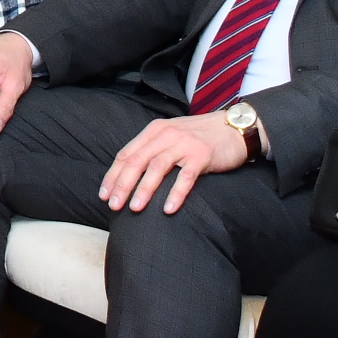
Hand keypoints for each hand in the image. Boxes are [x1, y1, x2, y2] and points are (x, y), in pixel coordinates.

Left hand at [100, 111, 254, 215]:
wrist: (234, 128)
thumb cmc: (200, 137)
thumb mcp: (171, 137)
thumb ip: (152, 150)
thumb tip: (129, 176)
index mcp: (154, 131)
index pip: (126, 154)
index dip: (113, 175)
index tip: (104, 195)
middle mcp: (166, 134)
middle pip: (137, 161)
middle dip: (122, 184)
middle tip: (113, 206)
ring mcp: (184, 144)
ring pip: (157, 167)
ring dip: (144, 189)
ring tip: (134, 208)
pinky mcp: (202, 155)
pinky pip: (186, 177)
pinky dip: (175, 193)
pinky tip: (168, 209)